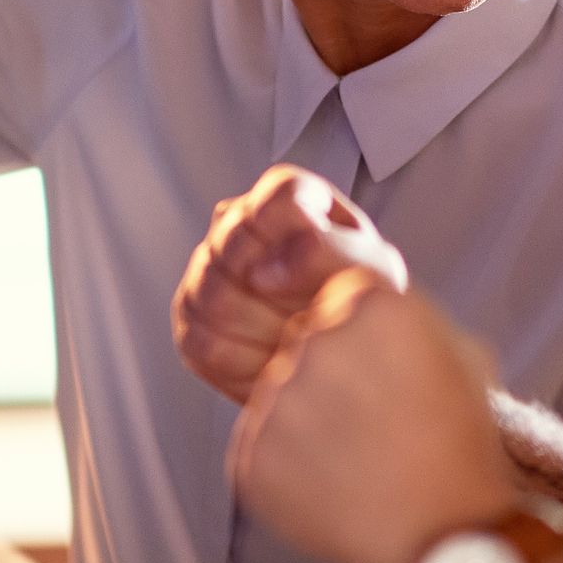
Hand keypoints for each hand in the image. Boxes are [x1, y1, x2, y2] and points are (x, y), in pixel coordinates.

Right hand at [172, 165, 408, 402]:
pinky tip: (275, 363)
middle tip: (315, 318)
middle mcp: (238, 224)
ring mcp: (206, 271)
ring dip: (267, 330)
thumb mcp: (370, 271)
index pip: (278, 199)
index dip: (294, 239)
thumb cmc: (360, 304)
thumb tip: (264, 272)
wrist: (345, 359)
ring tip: (300, 342)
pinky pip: (202, 341)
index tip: (313, 275)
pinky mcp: (191, 322)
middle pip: (233, 243)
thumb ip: (329, 253)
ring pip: (212, 294)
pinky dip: (246, 363)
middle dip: (283, 295)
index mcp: (290, 198)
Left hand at [229, 271, 513, 562]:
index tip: (383, 378)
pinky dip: (286, 468)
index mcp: (373, 305)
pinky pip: (259, 447)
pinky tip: (333, 489)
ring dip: (307, 424)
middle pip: (303, 345)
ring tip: (358, 464)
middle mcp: (317, 342)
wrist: (448, 542)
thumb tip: (356, 298)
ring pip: (278, 396)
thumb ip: (402, 316)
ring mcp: (276, 400)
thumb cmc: (462, 449)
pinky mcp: (249, 455)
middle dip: (331, 380)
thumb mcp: (459, 357)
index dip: (363, 344)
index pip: (339, 298)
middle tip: (374, 428)